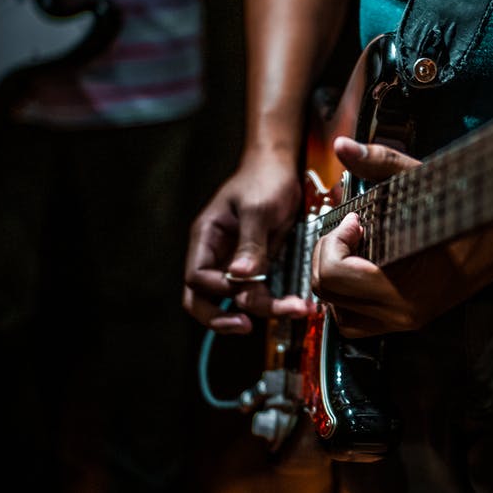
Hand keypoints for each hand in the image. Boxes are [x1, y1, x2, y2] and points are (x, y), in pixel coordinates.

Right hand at [183, 150, 310, 333]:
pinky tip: (295, 305)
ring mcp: (235, 260)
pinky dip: (274, 301)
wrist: (282, 166)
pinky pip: (258, 291)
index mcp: (206, 238)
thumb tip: (239, 277)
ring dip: (260, 310)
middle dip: (220, 317)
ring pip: (235, 299)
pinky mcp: (257, 263)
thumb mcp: (259, 208)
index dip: (216, 289)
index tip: (242, 288)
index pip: (197, 277)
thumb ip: (250, 243)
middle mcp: (216, 253)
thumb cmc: (265, 178)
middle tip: (246, 326)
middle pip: (202, 298)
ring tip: (293, 311)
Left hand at [310, 137, 492, 337]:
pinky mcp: (407, 319)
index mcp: (404, 289)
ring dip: (335, 277)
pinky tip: (362, 264)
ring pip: (337, 313)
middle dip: (329, 254)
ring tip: (355, 247)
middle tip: (352, 228)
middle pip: (328, 294)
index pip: (334, 277)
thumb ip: (379, 163)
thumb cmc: (472, 208)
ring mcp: (404, 321)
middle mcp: (401, 313)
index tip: (354, 219)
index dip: (334, 241)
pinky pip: (357, 320)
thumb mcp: (424, 180)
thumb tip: (342, 145)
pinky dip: (348, 295)